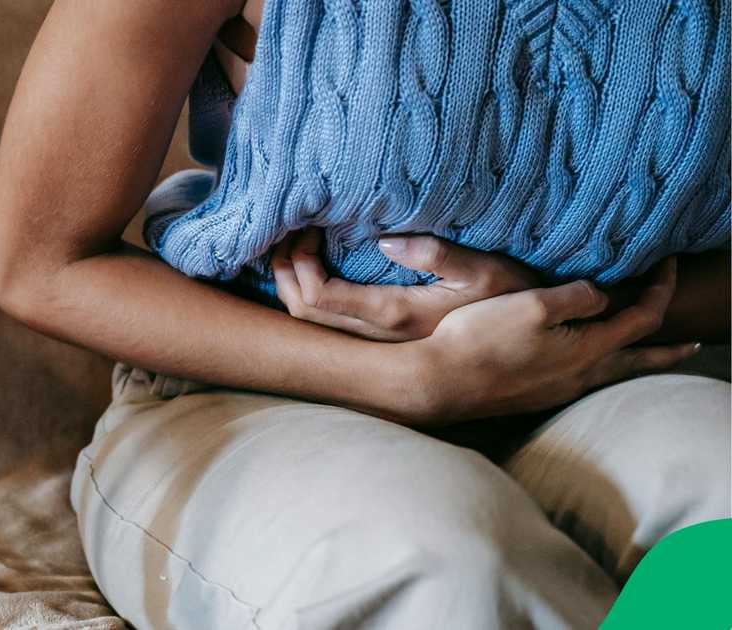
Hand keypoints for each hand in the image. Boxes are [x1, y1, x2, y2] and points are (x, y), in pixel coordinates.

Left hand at [271, 229, 538, 340]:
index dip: (299, 264)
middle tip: (290, 230)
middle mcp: (378, 338)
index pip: (319, 298)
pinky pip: (327, 323)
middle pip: (302, 312)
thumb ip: (439, 255)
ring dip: (292, 283)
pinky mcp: (382, 341)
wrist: (529, 343)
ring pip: (310, 322)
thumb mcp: (487, 270)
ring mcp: (378, 343)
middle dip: (285, 270)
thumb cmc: (513, 299)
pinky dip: (307, 293)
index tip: (308, 227)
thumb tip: (385, 242)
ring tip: (295, 245)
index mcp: (396, 315)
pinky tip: (313, 268)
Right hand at [415, 258, 699, 421]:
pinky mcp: (534, 396)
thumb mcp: (533, 304)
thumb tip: (600, 295)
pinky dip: (601, 368)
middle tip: (693, 345)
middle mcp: (580, 376)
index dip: (661, 288)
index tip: (668, 264)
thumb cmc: (481, 339)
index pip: (642, 317)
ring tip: (646, 356)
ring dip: (635, 361)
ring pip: (611, 374)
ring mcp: (556, 390)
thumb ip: (576, 296)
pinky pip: (583, 380)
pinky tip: (586, 365)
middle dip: (667, 350)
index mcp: (587, 349)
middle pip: (638, 361)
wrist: (439, 382)